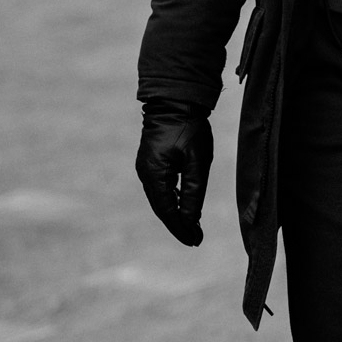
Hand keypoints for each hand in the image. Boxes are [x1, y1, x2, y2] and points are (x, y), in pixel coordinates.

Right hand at [135, 100, 212, 245]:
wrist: (175, 100)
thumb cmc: (189, 128)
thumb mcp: (196, 161)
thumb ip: (193, 191)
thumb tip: (192, 219)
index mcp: (154, 175)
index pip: (167, 210)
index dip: (181, 228)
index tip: (195, 241)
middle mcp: (146, 174)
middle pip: (161, 208)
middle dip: (178, 224)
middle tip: (195, 239)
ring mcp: (146, 168)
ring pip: (160, 199)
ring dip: (175, 213)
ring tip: (192, 227)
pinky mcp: (151, 162)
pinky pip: (161, 188)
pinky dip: (172, 199)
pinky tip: (183, 206)